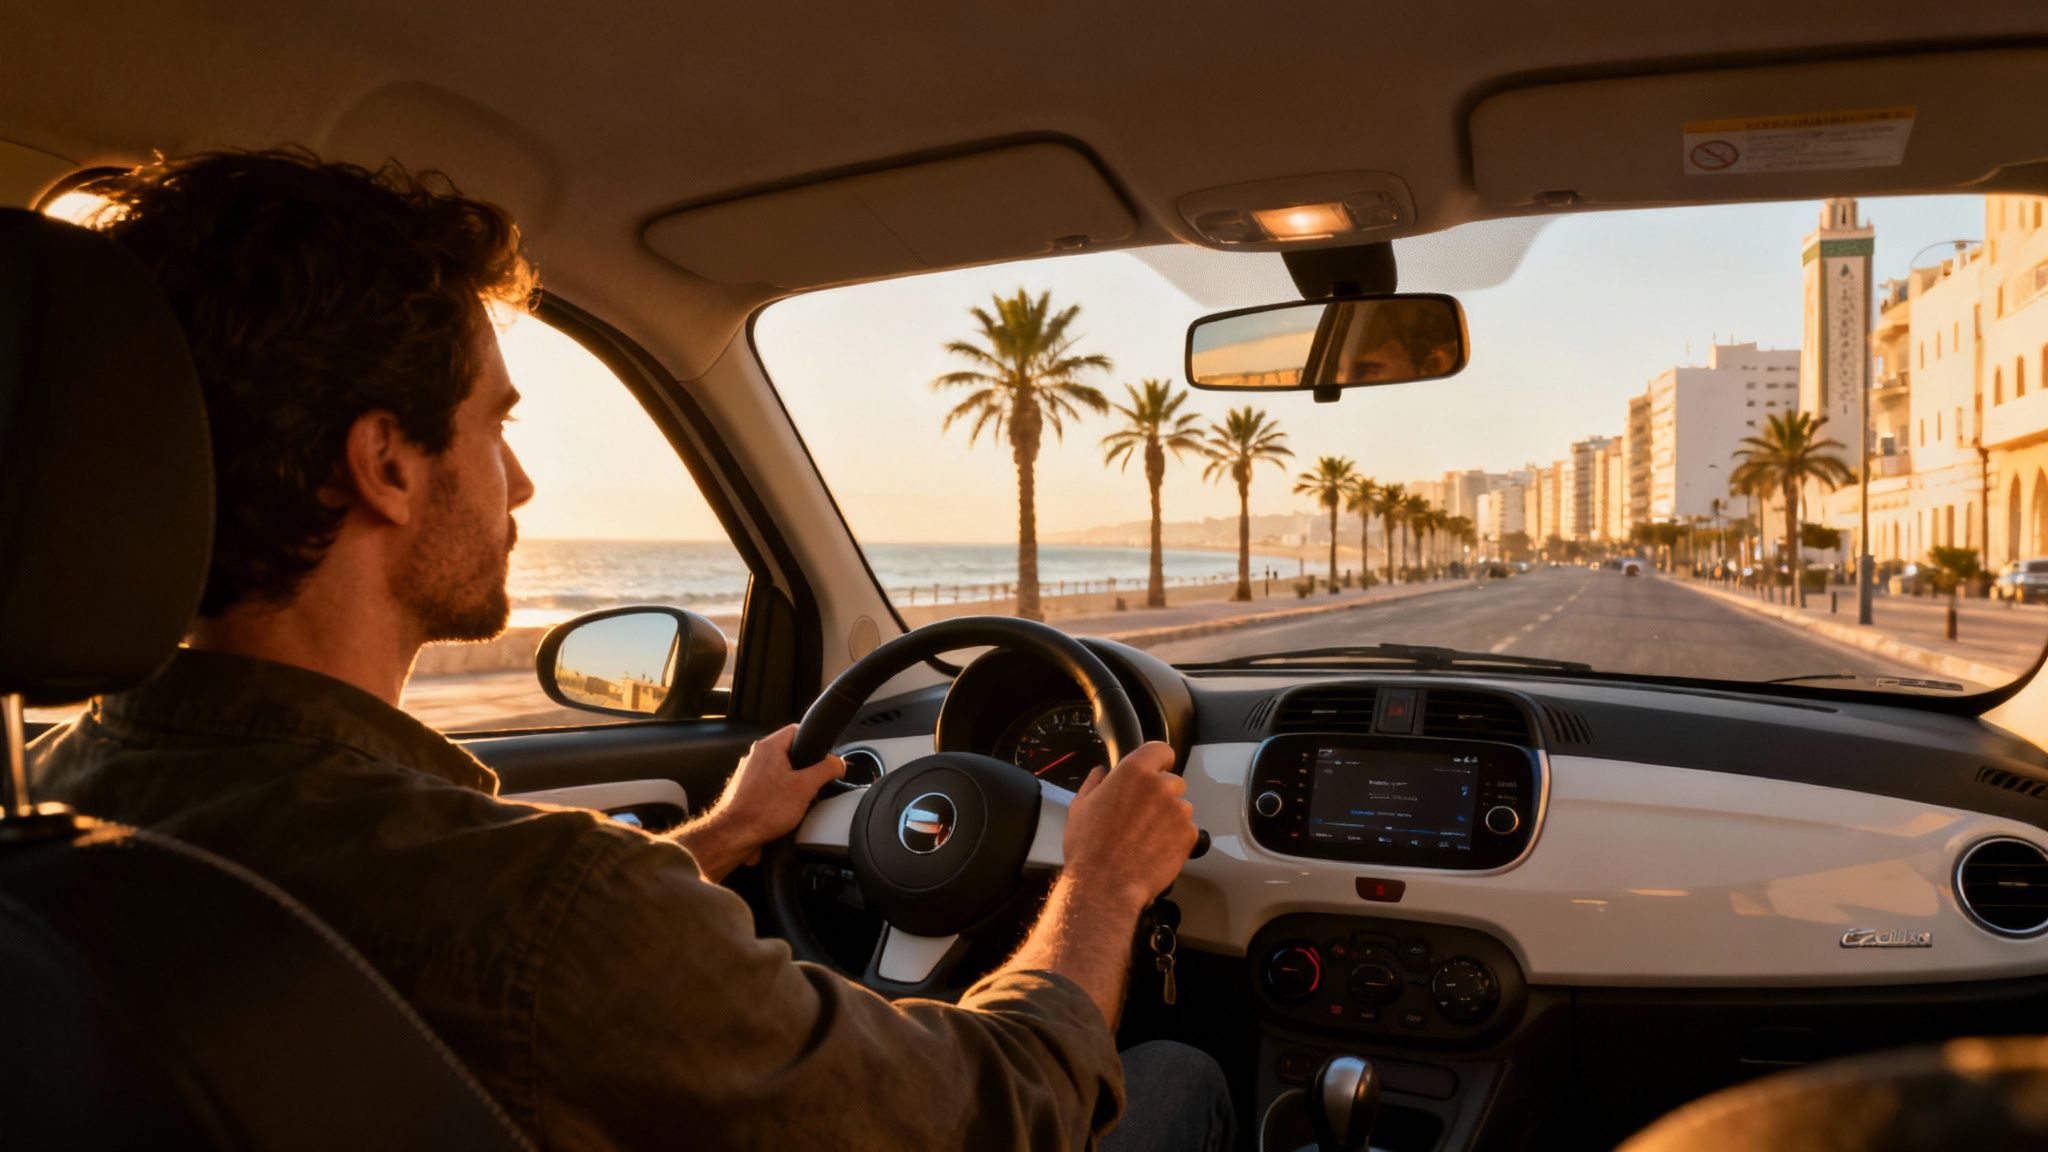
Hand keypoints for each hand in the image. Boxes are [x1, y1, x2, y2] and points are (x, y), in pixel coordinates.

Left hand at [684, 726, 842, 877]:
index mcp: (768, 747)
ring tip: (798, 802)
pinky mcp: (745, 792)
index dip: (815, 741)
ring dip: (793, 787)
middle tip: (813, 785)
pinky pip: (770, 789)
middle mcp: (755, 757)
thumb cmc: (762, 811)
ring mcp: (748, 775)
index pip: (797, 730)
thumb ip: (826, 770)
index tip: (824, 756)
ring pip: (780, 773)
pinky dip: (779, 799)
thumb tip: (838, 764)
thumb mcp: (806, 787)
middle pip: (790, 754)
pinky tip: (784, 814)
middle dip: (805, 771)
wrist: (735, 835)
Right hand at [1061, 741, 1196, 914]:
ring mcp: (1177, 811)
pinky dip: (1177, 839)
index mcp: (1133, 772)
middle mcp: (1160, 787)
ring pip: (1181, 807)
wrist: (1105, 885)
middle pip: (1173, 781)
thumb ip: (1095, 783)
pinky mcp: (1189, 835)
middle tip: (1142, 816)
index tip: (1156, 770)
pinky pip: (1188, 831)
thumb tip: (1100, 773)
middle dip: (1161, 795)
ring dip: (1169, 818)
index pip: (1161, 750)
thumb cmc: (1090, 849)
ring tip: (1146, 838)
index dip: (1159, 761)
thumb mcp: (1080, 807)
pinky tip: (1155, 849)